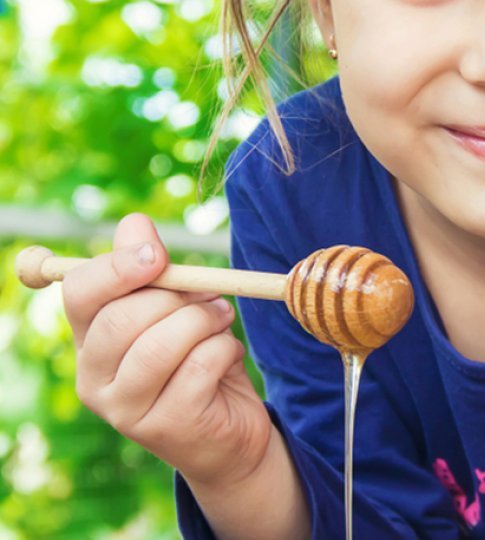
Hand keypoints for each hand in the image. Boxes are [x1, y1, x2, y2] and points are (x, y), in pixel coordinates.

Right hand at [62, 213, 272, 486]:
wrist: (231, 435)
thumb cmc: (199, 362)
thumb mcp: (176, 309)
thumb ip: (151, 268)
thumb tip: (135, 223)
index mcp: (89, 342)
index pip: (80, 294)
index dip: (117, 266)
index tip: (157, 254)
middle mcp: (94, 379)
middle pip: (121, 318)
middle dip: (176, 297)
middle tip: (210, 297)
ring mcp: (125, 410)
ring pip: (161, 343)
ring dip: (205, 320)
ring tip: (221, 321)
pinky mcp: (165, 428)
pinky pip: (199, 366)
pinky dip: (225, 349)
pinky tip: (228, 356)